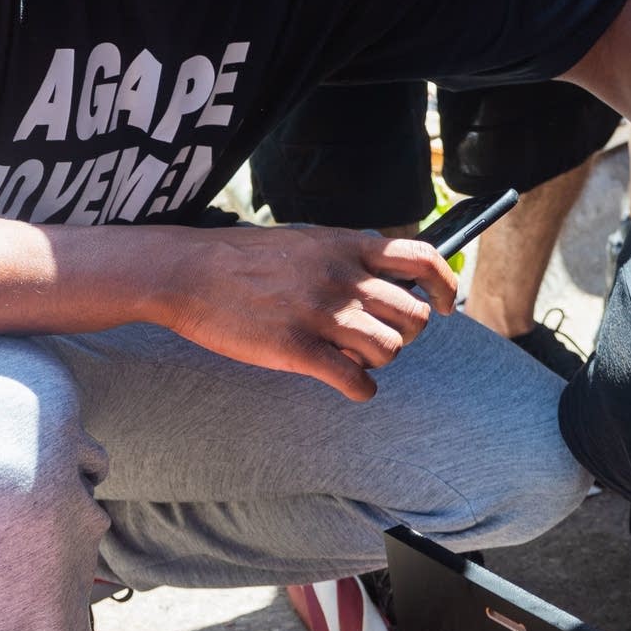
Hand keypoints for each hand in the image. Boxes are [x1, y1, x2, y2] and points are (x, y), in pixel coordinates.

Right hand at [160, 226, 455, 400]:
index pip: (422, 259)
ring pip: (389, 350)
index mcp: (345, 246)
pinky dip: (361, 389)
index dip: (444, 286)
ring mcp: (321, 313)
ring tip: (353, 359)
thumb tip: (388, 276)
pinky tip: (348, 384)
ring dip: (379, 361)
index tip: (443, 305)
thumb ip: (346, 255)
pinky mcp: (297, 349)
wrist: (186, 272)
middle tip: (381, 340)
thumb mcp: (305, 240)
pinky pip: (356, 381)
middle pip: (412, 315)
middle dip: (404, 335)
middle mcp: (341, 277)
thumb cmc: (242, 259)